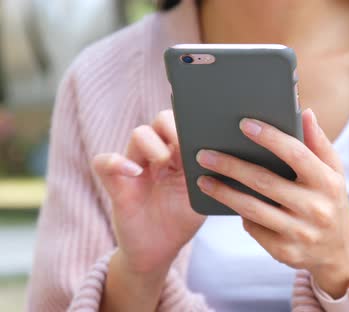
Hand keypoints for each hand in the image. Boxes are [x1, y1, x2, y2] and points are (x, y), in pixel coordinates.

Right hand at [93, 110, 205, 274]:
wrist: (159, 250)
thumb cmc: (182, 219)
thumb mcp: (201, 195)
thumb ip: (208, 172)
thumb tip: (221, 149)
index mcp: (180, 154)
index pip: (184, 123)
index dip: (192, 123)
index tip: (203, 134)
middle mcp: (157, 155)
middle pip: (162, 120)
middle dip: (174, 129)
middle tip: (184, 150)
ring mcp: (136, 166)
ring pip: (140, 134)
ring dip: (154, 146)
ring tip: (164, 166)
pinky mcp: (116, 183)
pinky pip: (103, 162)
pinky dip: (117, 162)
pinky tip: (136, 173)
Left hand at [195, 108, 348, 296]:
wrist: (339, 251)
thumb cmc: (330, 200)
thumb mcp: (333, 172)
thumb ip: (318, 143)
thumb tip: (305, 113)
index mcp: (328, 182)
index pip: (296, 154)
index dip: (270, 137)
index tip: (244, 124)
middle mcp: (315, 208)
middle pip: (265, 182)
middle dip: (231, 166)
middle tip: (205, 154)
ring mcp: (300, 232)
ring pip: (252, 209)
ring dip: (223, 192)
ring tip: (203, 179)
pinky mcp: (285, 251)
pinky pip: (254, 228)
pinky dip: (240, 214)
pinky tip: (229, 202)